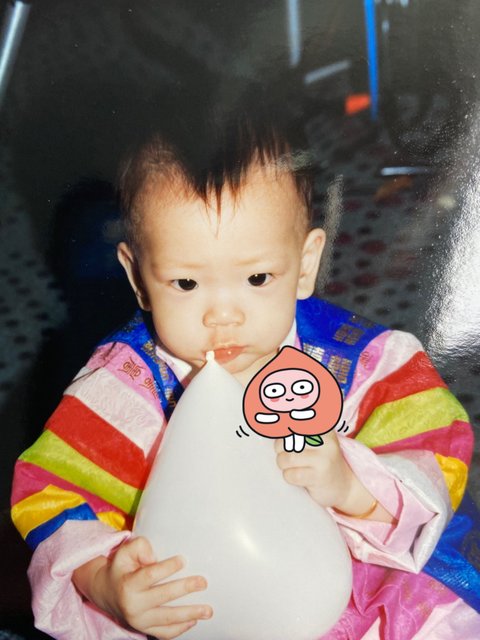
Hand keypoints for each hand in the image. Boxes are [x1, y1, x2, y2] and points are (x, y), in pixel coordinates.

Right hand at [73, 536, 212, 638]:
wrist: (106, 593)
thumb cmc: (122, 567)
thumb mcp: (124, 552)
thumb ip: (139, 546)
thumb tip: (152, 557)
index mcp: (128, 584)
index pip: (150, 575)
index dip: (167, 567)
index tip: (183, 560)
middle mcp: (133, 605)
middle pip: (162, 596)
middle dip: (185, 589)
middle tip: (203, 582)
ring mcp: (139, 621)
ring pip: (167, 619)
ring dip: (189, 614)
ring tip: (208, 610)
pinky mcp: (144, 629)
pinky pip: (164, 633)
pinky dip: (180, 629)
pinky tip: (194, 621)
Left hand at [275, 432, 393, 521]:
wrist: (343, 485)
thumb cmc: (320, 460)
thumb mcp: (314, 440)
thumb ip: (296, 431)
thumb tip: (271, 423)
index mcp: (322, 427)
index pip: (293, 421)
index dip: (281, 430)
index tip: (281, 434)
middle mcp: (325, 439)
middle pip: (285, 441)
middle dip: (280, 451)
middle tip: (288, 456)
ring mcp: (324, 458)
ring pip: (287, 458)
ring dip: (284, 466)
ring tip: (294, 467)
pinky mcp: (319, 476)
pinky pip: (291, 475)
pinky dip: (290, 477)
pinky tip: (300, 478)